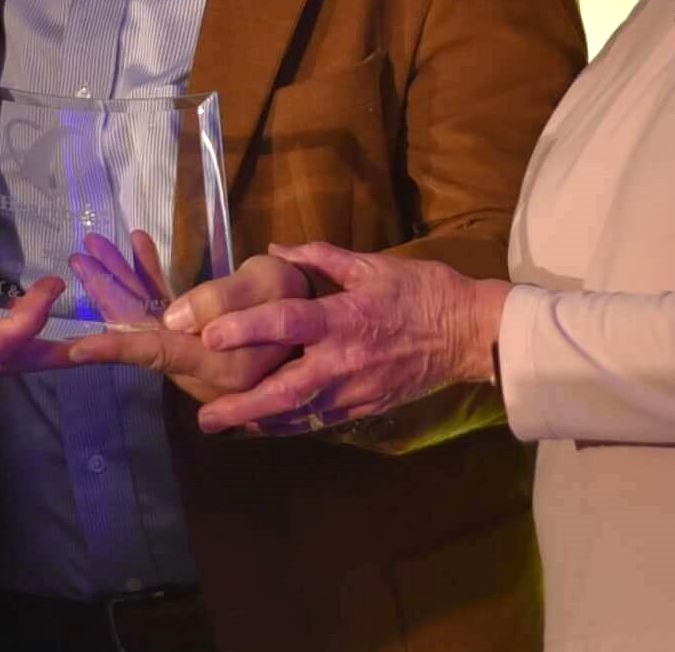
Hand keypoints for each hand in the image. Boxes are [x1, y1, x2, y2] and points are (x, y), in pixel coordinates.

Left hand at [67, 248, 308, 403]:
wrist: (341, 321)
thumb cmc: (309, 298)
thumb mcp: (270, 287)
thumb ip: (221, 301)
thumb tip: (172, 319)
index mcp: (219, 363)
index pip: (156, 352)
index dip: (115, 346)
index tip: (73, 348)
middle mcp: (203, 369)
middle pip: (145, 332)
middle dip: (110, 292)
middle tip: (80, 254)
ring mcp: (203, 358)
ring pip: (153, 321)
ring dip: (124, 283)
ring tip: (96, 245)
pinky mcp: (208, 344)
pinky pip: (172, 315)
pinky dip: (153, 282)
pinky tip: (138, 246)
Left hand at [193, 241, 508, 435]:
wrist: (469, 334)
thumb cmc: (421, 291)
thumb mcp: (372, 265)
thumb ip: (320, 257)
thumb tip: (276, 249)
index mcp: (343, 318)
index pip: (286, 323)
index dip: (246, 328)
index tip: (209, 335)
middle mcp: (344, 360)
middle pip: (285, 390)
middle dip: (243, 407)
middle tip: (205, 417)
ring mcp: (355, 390)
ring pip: (299, 415)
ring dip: (260, 422)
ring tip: (223, 425)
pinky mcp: (365, 407)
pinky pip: (320, 420)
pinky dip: (289, 425)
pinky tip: (265, 426)